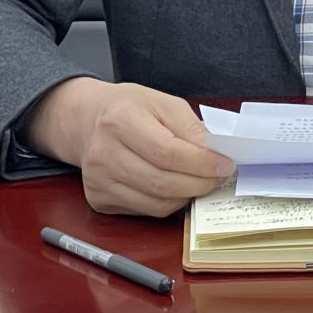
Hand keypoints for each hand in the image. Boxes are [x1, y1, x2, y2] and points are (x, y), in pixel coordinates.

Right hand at [26, 78, 234, 216]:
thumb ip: (190, 127)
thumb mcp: (163, 102)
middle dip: (200, 184)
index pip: (168, 153)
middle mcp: (104, 154)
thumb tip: (215, 154)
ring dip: (187, 196)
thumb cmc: (128, 108)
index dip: (202, 163)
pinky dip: (168, 203)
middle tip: (218, 177)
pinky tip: (176, 188)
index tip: (225, 164)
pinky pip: (145, 211)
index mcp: (120, 120)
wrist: (87, 120)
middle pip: (163, 183)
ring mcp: (99, 181)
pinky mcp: (99, 200)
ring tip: (200, 182)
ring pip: (157, 204)